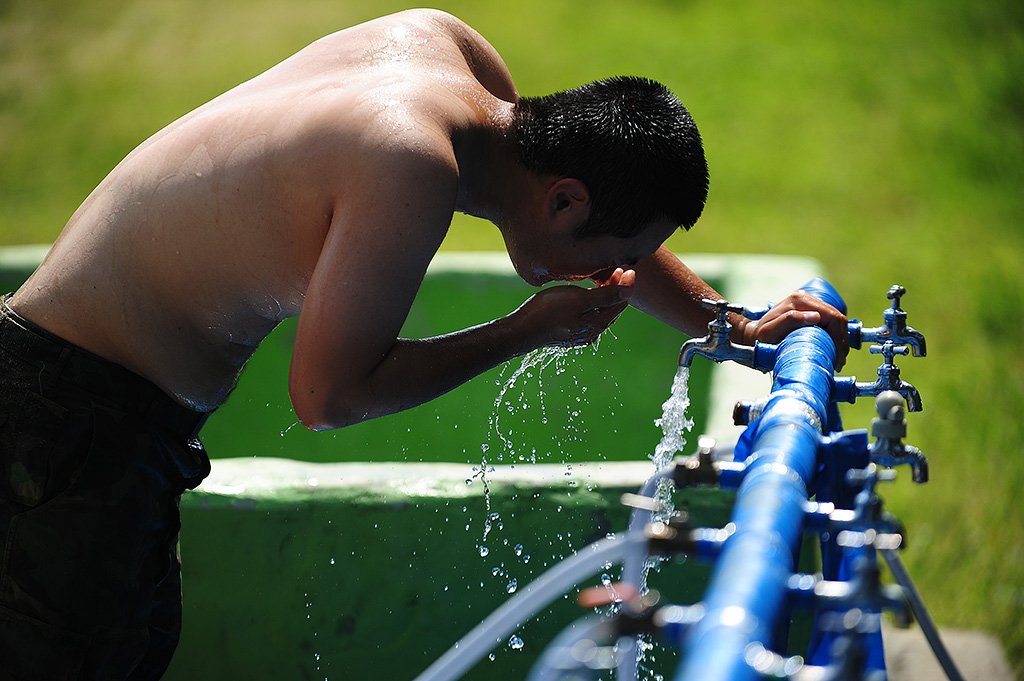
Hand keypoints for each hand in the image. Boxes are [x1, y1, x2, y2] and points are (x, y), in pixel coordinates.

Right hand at [518, 268, 635, 347]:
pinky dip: (592, 302)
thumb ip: (606, 296)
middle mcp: (592, 333)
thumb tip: (630, 291)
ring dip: (604, 294)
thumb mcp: (579, 299)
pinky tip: (584, 292)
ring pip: (599, 311)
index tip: (627, 268)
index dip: (626, 285)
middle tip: (615, 268)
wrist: (521, 330)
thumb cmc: (548, 312)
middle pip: (611, 308)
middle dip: (616, 289)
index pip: (621, 303)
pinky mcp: (568, 332)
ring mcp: (580, 334)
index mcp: (597, 325)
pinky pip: (587, 315)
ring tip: (601, 277)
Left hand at [737, 290, 848, 368]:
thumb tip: (816, 317)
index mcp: (799, 301)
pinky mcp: (809, 310)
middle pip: (837, 318)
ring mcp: (808, 303)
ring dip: (840, 339)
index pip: (832, 317)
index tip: (838, 357)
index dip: (840, 338)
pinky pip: (829, 322)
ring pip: (836, 320)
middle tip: (839, 361)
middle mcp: (805, 298)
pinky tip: (832, 349)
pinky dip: (834, 336)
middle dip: (842, 341)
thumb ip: (790, 321)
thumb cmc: (760, 337)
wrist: (751, 336)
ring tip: (837, 358)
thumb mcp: (771, 332)